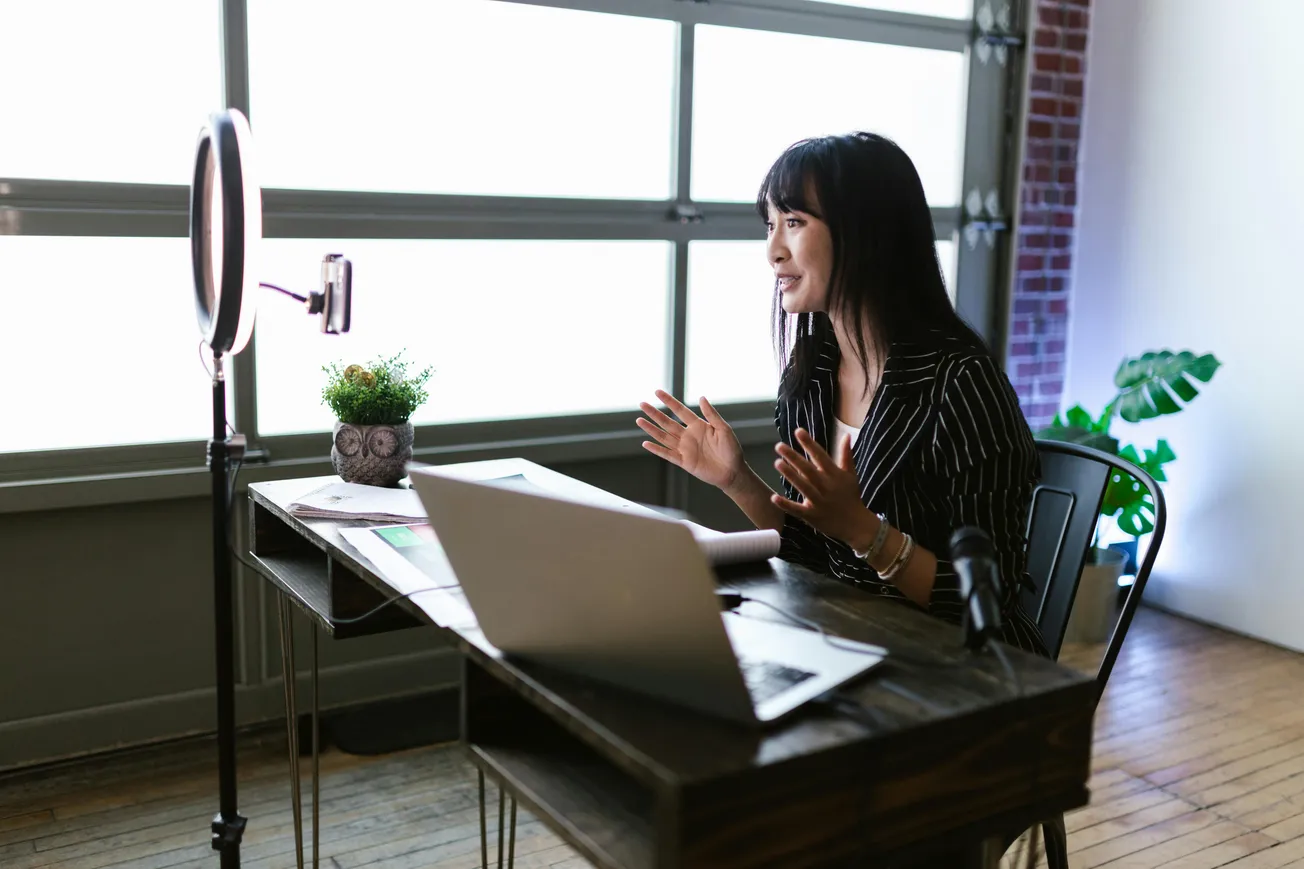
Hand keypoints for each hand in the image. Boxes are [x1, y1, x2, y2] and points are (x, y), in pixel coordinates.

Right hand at [637, 390, 745, 491]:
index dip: (669, 401)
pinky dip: (657, 449)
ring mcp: (685, 449)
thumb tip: (701, 397)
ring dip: (651, 429)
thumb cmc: (732, 449)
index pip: (680, 411)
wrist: (733, 472)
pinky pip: (667, 454)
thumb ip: (712, 414)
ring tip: (639, 420)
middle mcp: (689, 436)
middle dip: (654, 413)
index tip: (657, 392)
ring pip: (664, 437)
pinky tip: (646, 443)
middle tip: (642, 404)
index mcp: (698, 426)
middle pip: (667, 422)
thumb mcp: (724, 429)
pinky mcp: (684, 462)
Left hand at [771, 428, 876, 545]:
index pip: (820, 456)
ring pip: (803, 486)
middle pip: (808, 470)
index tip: (798, 431)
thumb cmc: (851, 496)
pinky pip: (797, 509)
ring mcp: (819, 502)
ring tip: (777, 463)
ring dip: (790, 475)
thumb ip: (846, 455)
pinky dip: (786, 505)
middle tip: (779, 446)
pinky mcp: (812, 516)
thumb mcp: (850, 475)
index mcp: (835, 475)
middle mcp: (827, 487)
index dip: (809, 444)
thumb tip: (846, 435)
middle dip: (794, 457)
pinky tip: (774, 497)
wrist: (856, 525)